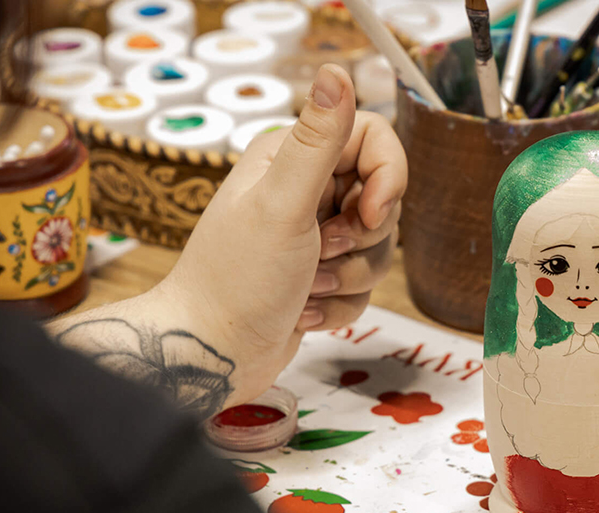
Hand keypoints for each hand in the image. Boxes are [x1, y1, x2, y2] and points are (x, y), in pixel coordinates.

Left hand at [154, 64, 404, 404]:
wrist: (210, 353)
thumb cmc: (235, 280)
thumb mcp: (283, 205)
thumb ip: (318, 142)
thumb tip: (337, 74)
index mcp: (291, 157)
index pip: (374, 138)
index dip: (388, 176)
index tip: (373, 212)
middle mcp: (304, 190)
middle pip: (383, 197)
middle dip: (364, 237)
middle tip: (322, 252)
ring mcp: (313, 235)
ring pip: (378, 247)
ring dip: (350, 277)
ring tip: (307, 287)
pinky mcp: (320, 275)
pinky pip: (364, 285)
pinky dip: (339, 304)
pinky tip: (303, 311)